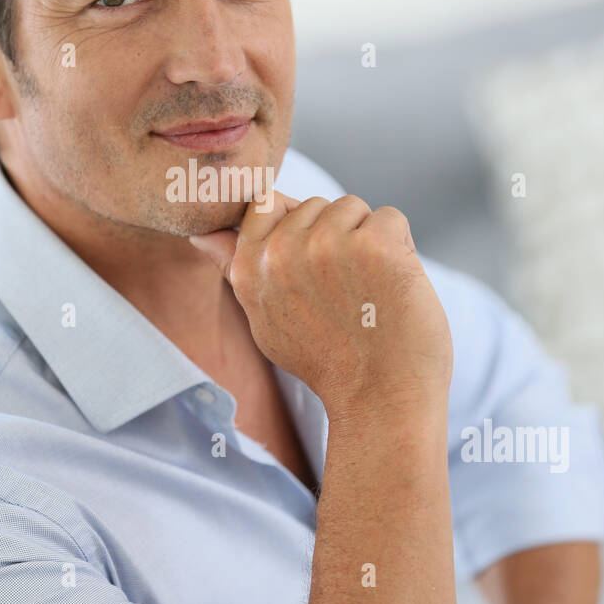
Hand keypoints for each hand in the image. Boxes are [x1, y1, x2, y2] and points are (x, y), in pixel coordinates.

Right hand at [188, 191, 452, 417]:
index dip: (298, 226)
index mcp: (249, 267)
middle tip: (345, 294)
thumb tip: (201, 234)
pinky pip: (391, 218)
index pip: (266, 203)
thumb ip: (237, 270)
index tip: (315, 267)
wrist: (380, 400)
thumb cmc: (330, 362)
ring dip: (370, 241)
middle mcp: (281, 252)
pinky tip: (393, 288)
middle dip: (337, 237)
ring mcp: (327, 244)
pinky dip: (402, 248)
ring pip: (355, 208)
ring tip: (369, 293)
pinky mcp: (374, 244)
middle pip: (317, 206)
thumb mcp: (265, 320)